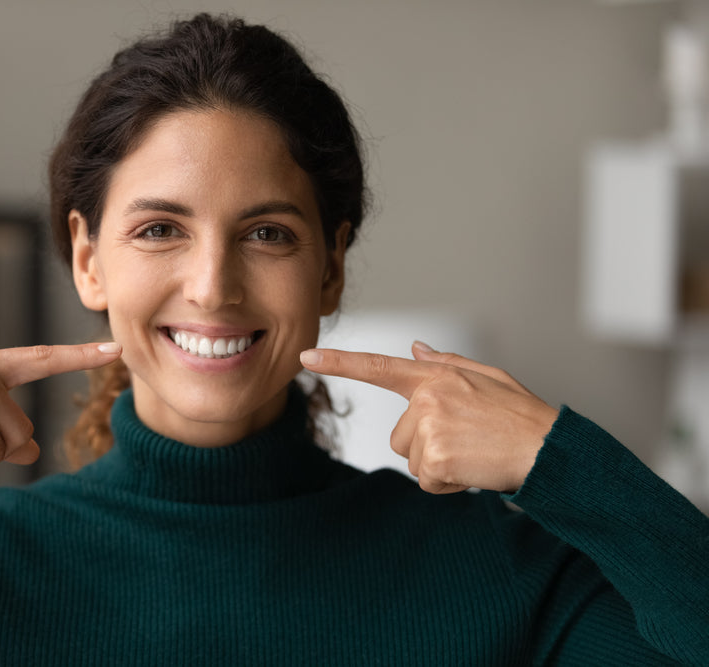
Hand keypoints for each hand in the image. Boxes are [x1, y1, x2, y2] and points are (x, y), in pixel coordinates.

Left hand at [300, 341, 558, 493]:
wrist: (548, 450)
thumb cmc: (520, 415)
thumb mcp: (486, 377)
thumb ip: (445, 363)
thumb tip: (415, 349)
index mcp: (436, 376)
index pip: (379, 366)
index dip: (340, 363)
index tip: (307, 358)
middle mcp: (428, 397)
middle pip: (399, 436)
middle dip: (427, 445)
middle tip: (467, 440)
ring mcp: (430, 427)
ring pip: (411, 459)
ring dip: (438, 465)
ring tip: (473, 453)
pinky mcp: (434, 458)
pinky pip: (425, 481)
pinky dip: (447, 484)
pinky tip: (473, 470)